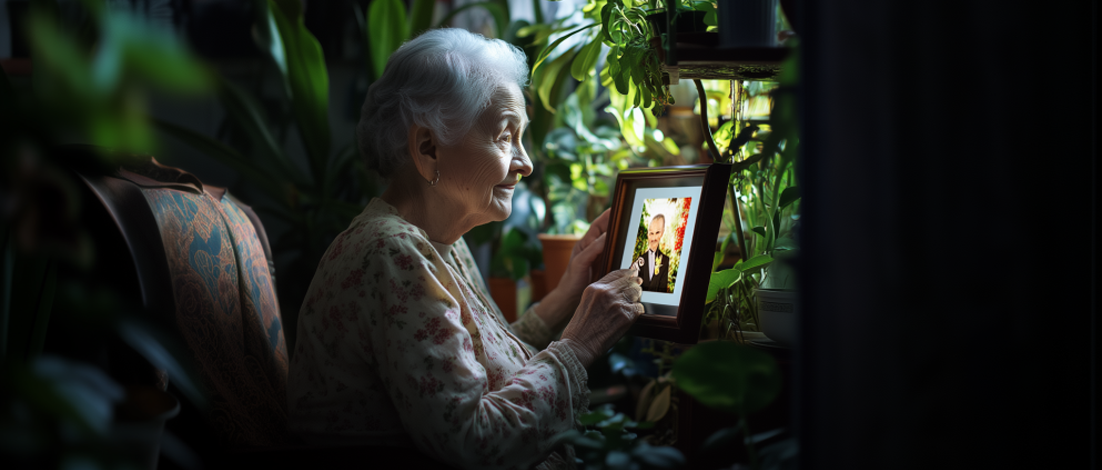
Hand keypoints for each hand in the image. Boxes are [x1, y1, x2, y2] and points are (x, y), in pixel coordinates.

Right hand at [536, 210, 610, 329]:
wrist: (568, 297)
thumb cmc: (586, 282)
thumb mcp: (601, 268)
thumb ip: (608, 256)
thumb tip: (626, 249)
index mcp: (590, 246)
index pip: (601, 226)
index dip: (610, 216)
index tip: (621, 207)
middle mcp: (584, 246)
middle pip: (598, 226)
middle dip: (609, 216)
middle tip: (621, 208)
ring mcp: (580, 253)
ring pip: (594, 235)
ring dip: (606, 226)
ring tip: (617, 217)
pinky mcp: (578, 262)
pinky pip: (590, 249)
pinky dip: (599, 243)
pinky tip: (607, 238)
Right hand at [560, 268, 643, 367]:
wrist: (579, 345)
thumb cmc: (580, 328)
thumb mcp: (586, 302)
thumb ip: (600, 293)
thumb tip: (617, 288)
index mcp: (595, 287)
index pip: (617, 273)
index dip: (627, 274)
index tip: (633, 274)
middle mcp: (607, 292)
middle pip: (629, 281)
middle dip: (634, 285)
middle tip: (637, 288)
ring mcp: (617, 303)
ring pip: (636, 293)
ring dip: (636, 298)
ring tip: (631, 305)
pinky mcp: (626, 316)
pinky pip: (640, 308)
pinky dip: (637, 311)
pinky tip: (630, 316)